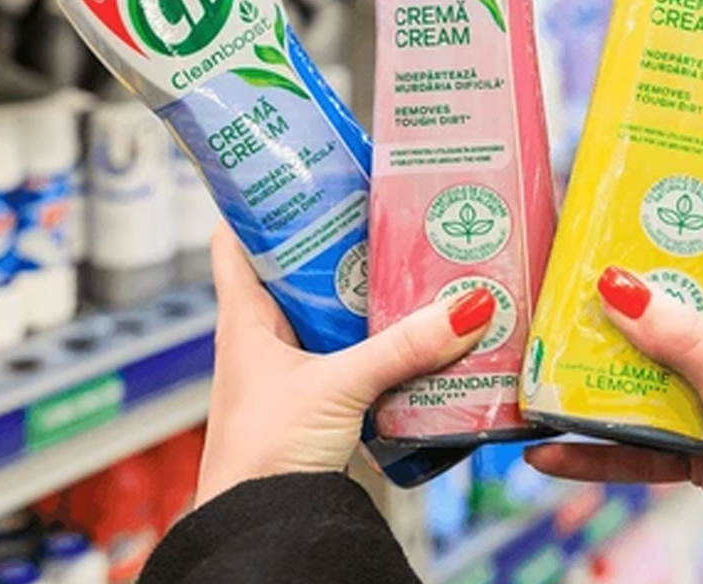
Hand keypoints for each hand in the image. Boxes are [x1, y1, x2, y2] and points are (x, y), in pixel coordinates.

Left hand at [196, 223, 494, 506]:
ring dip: (365, 292)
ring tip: (410, 260)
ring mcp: (292, 367)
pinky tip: (416, 329)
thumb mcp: (339, 387)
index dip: (263, 201)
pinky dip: (380, 338)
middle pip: (297, 267)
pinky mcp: (320, 397)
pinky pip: (352, 351)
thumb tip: (465, 307)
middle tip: (384, 211)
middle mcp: (265, 335)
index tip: (304, 173)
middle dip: (339, 241)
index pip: (237, 238)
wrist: (261, 530)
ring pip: (330, 310)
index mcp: (246, 317)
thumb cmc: (263, 457)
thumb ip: (402, 348)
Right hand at [525, 264, 702, 583]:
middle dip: (607, 319)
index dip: (656, 248)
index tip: (600, 233)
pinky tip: (552, 452)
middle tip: (549, 301)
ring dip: (592, 386)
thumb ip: (684, 343)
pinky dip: (597, 451)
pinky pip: (636, 444)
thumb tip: (620, 286)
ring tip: (537, 374)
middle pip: (659, 323)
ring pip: (641, 383)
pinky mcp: (694, 451)